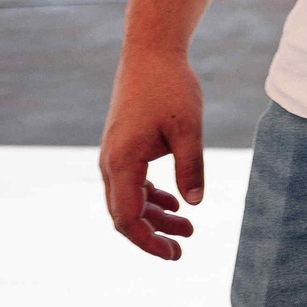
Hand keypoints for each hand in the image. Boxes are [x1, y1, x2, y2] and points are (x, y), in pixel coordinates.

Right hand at [98, 45, 203, 259]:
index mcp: (122, 163)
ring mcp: (114, 155)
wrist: (150, 54)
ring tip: (188, 227)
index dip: (148, 240)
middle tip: (183, 247)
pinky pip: (132, 182)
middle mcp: (111, 163)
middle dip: (153, 234)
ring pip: (129, 199)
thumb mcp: (188, 127)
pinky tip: (174, 201)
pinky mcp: (123, 147)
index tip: (174, 252)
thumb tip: (195, 204)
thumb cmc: (171, 87)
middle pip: (126, 213)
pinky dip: (151, 196)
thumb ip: (191, 167)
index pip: (127, 218)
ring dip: (155, 215)